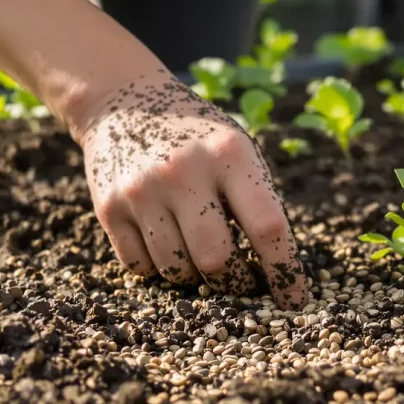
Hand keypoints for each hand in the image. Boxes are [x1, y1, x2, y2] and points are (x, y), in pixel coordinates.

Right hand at [74, 74, 307, 309]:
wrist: (123, 103)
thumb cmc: (198, 138)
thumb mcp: (236, 150)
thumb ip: (255, 200)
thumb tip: (276, 270)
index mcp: (229, 154)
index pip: (267, 226)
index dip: (284, 270)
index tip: (293, 300)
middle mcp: (184, 171)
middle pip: (216, 259)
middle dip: (235, 282)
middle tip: (242, 282)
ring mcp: (142, 190)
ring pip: (177, 269)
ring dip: (196, 277)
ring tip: (202, 257)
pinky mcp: (110, 207)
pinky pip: (141, 267)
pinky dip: (160, 270)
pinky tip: (168, 246)